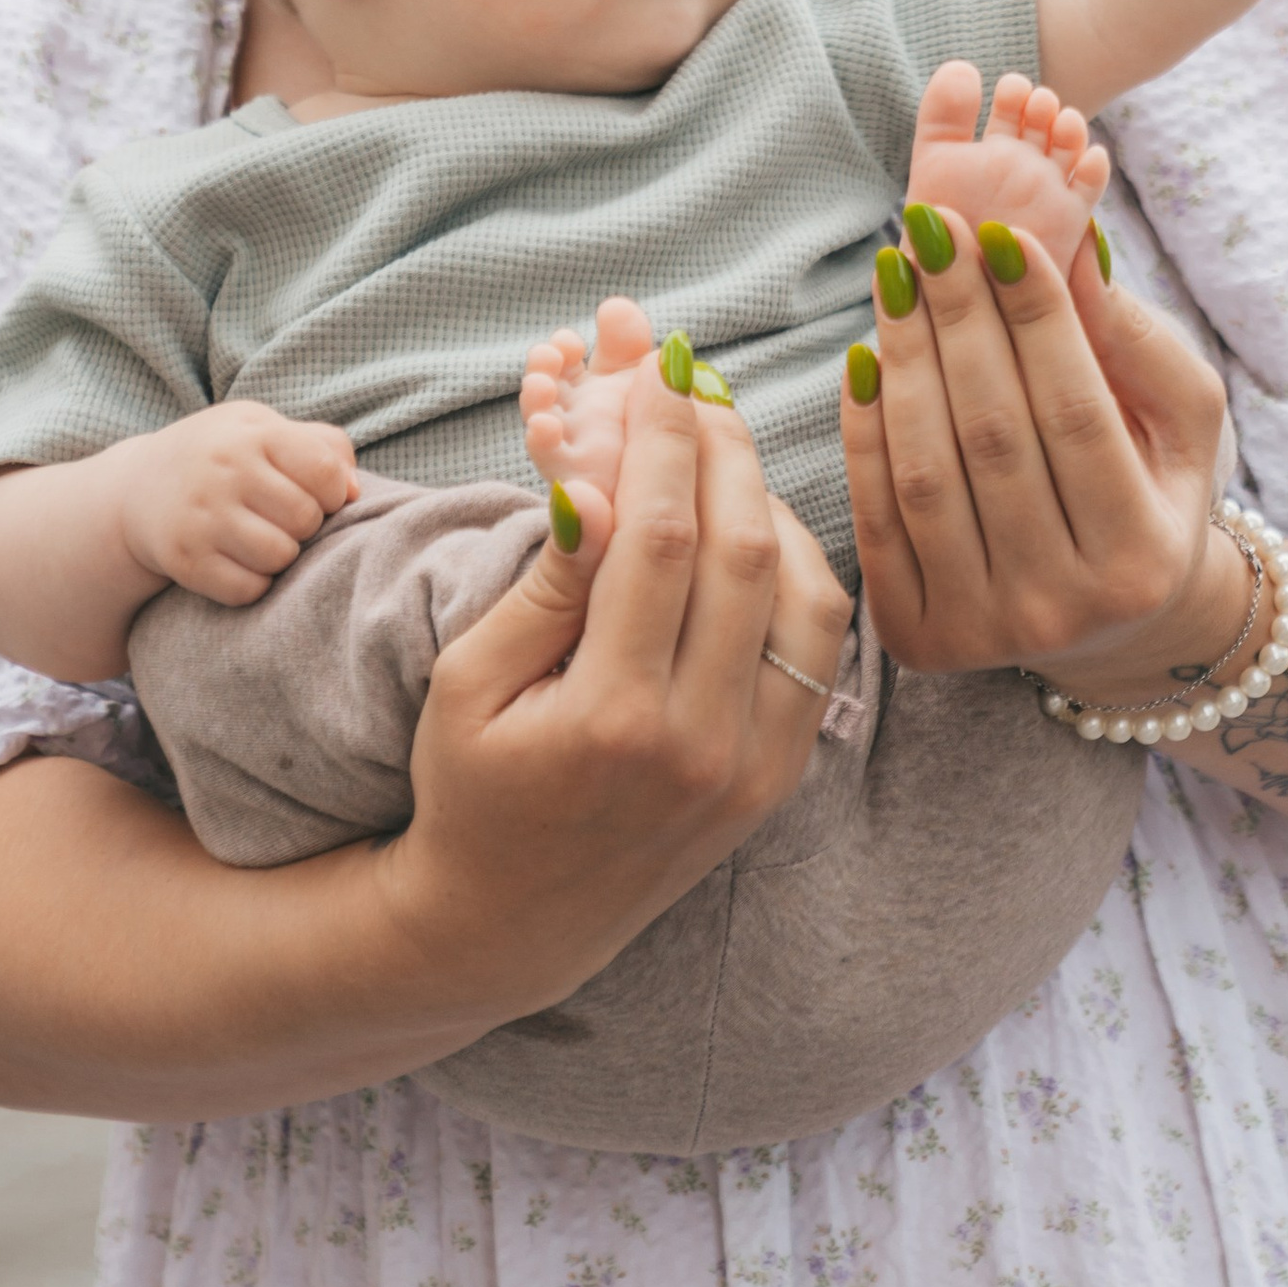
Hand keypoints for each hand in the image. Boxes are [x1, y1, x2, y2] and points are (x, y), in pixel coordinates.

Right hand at [116, 402, 359, 604]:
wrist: (139, 488)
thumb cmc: (224, 456)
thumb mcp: (265, 429)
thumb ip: (323, 447)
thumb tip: (354, 492)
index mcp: (253, 432)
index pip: (325, 473)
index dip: (332, 493)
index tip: (313, 495)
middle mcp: (224, 470)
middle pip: (306, 520)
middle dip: (304, 526)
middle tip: (280, 519)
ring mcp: (200, 516)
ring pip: (280, 558)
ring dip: (281, 557)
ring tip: (261, 539)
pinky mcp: (184, 559)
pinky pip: (248, 590)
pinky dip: (253, 584)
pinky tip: (238, 562)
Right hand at [382, 346, 849, 1012]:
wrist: (511, 922)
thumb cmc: (470, 787)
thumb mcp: (468, 683)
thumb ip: (543, 585)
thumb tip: (600, 478)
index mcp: (613, 721)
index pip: (661, 538)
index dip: (664, 436)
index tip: (655, 365)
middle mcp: (701, 745)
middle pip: (743, 550)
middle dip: (722, 443)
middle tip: (696, 377)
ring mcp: (753, 765)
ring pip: (805, 593)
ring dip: (770, 499)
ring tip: (722, 440)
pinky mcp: (779, 775)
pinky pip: (819, 645)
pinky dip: (798, 567)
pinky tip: (752, 519)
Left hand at [843, 208, 1234, 681]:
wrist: (1113, 629)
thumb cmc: (1152, 495)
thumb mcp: (1182, 423)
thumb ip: (1139, 342)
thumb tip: (1072, 249)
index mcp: (1139, 560)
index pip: (1075, 411)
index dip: (1035, 315)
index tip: (1000, 231)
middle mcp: (1061, 610)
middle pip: (992, 435)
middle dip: (958, 317)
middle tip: (932, 228)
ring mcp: (981, 631)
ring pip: (925, 472)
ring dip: (903, 358)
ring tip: (898, 273)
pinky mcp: (916, 637)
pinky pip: (875, 514)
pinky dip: (864, 428)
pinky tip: (865, 354)